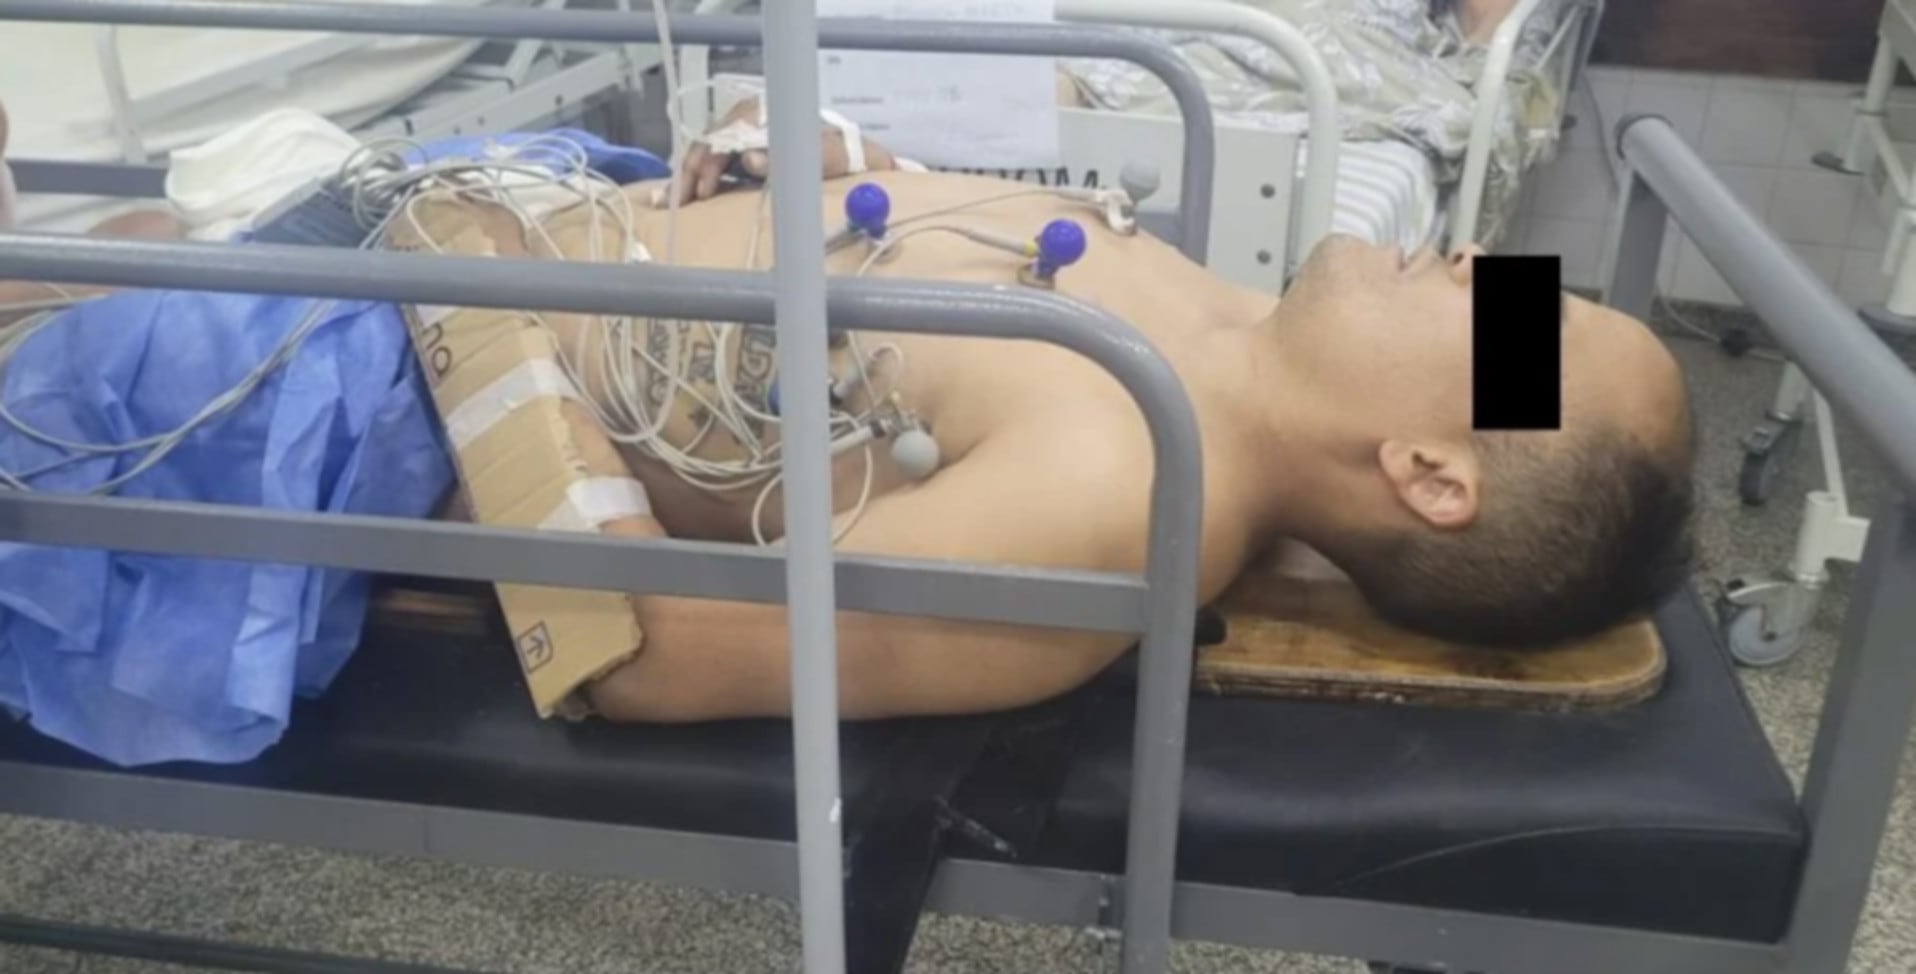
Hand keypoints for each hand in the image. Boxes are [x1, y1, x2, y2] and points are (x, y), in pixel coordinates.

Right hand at [676, 96, 897, 203]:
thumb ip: (791, 159)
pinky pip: (714, 162)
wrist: (857, 157)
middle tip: (679, 205)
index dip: (708, 163)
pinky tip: (681, 196)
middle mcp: (749, 118)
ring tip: (673, 205)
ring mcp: (744, 133)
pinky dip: (697, 178)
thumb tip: (751, 159)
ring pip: (705, 152)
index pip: (724, 135)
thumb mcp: (827, 158)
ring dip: (687, 178)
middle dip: (689, 173)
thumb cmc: (844, 156)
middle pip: (708, 143)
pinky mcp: (745, 150)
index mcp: (765, 113)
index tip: (703, 193)